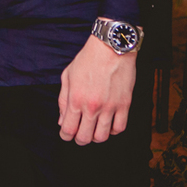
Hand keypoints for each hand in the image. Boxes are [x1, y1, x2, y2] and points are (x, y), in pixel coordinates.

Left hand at [57, 26, 136, 144]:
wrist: (111, 47)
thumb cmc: (88, 59)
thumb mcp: (67, 75)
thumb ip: (63, 100)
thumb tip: (61, 120)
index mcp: (76, 99)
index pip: (68, 129)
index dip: (65, 136)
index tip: (66, 134)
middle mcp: (92, 106)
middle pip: (85, 138)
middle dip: (79, 139)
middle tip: (79, 134)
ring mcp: (110, 107)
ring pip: (102, 137)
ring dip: (96, 137)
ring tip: (94, 128)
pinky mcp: (125, 104)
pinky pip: (120, 128)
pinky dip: (113, 130)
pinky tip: (109, 123)